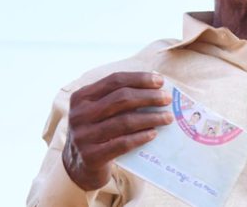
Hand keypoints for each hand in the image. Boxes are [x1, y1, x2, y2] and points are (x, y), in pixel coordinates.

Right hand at [62, 72, 173, 190]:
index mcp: (82, 97)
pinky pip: (123, 143)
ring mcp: (83, 136)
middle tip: (167, 99)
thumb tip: (156, 89)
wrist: (79, 167)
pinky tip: (154, 133)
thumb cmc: (98, 132)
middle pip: (121, 99)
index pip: (115, 80)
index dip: (139, 79)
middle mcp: (79, 114)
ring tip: (167, 118)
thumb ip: (119, 99)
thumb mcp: (99, 112)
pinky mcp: (91, 156)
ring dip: (151, 118)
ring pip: (125, 121)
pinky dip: (141, 137)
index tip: (160, 81)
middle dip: (149, 96)